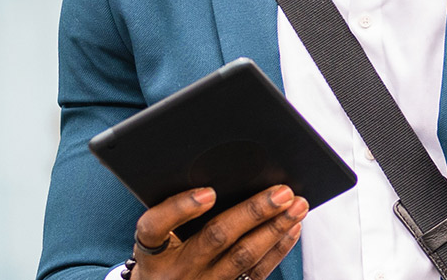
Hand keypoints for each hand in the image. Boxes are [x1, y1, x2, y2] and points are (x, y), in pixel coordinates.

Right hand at [130, 186, 307, 279]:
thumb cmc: (163, 255)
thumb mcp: (157, 236)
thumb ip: (175, 210)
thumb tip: (217, 176)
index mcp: (151, 251)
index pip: (156, 227)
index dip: (181, 208)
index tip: (208, 192)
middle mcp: (176, 271)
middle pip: (214, 238)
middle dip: (252, 212)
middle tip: (280, 192)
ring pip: (242, 257)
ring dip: (274, 229)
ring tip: (295, 205)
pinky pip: (256, 274)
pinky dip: (277, 249)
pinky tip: (290, 229)